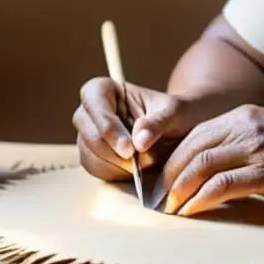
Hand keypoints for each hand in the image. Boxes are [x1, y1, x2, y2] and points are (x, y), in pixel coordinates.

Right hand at [73, 76, 194, 181]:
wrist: (176, 132)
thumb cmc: (173, 114)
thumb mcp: (173, 112)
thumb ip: (157, 123)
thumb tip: (139, 142)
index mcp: (106, 89)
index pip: (94, 99)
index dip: (108, 125)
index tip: (130, 149)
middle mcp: (90, 111)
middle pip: (90, 133)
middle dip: (114, 152)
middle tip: (140, 163)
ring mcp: (87, 135)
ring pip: (89, 155)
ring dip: (117, 166)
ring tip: (144, 163)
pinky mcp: (91, 156)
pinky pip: (95, 169)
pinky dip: (115, 174)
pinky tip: (135, 170)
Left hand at [159, 104, 263, 216]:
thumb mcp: (263, 132)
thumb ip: (236, 142)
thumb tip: (206, 168)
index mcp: (241, 116)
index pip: (195, 134)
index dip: (174, 156)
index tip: (164, 175)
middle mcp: (244, 128)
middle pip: (193, 148)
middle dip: (172, 174)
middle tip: (161, 195)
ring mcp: (254, 149)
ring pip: (203, 165)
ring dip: (182, 188)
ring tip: (172, 206)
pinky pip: (223, 184)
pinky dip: (202, 199)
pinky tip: (192, 210)